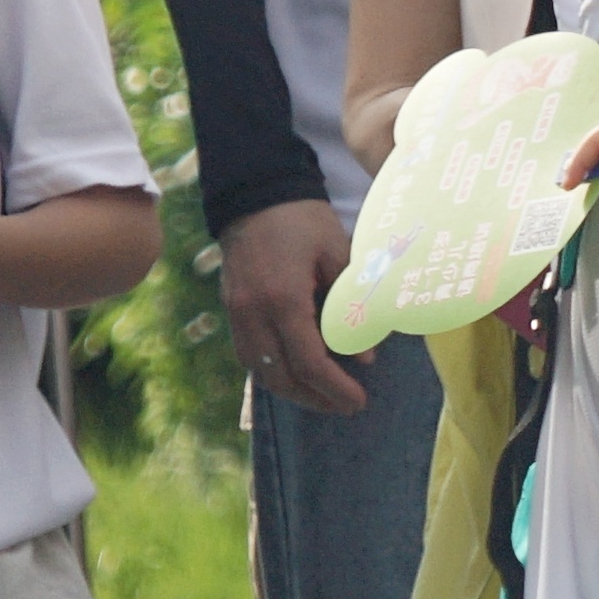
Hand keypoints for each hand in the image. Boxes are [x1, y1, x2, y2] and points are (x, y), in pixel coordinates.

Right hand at [216, 198, 372, 417]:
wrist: (255, 193)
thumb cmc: (302, 219)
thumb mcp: (337, 253)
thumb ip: (351, 303)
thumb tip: (367, 354)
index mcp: (284, 300)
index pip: (309, 362)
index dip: (335, 388)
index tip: (358, 401)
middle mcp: (254, 314)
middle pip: (281, 377)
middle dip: (314, 398)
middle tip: (345, 406)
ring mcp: (237, 314)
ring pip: (260, 371)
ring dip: (292, 391)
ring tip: (323, 397)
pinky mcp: (232, 310)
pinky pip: (249, 355)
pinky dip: (272, 372)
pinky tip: (295, 374)